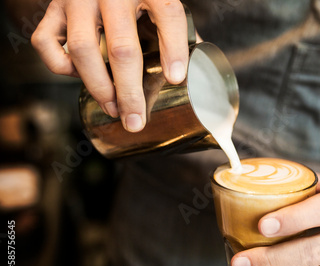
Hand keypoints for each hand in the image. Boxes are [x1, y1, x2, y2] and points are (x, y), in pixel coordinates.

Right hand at [31, 0, 188, 131]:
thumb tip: (194, 72)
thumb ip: (177, 32)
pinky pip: (46, 41)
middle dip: (129, 92)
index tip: (176, 79)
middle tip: (135, 120)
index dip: (174, 49)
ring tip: (113, 108)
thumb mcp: (161, 2)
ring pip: (82, 49)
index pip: (168, 15)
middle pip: (122, 48)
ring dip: (98, 87)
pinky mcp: (54, 6)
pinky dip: (60, 65)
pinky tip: (80, 76)